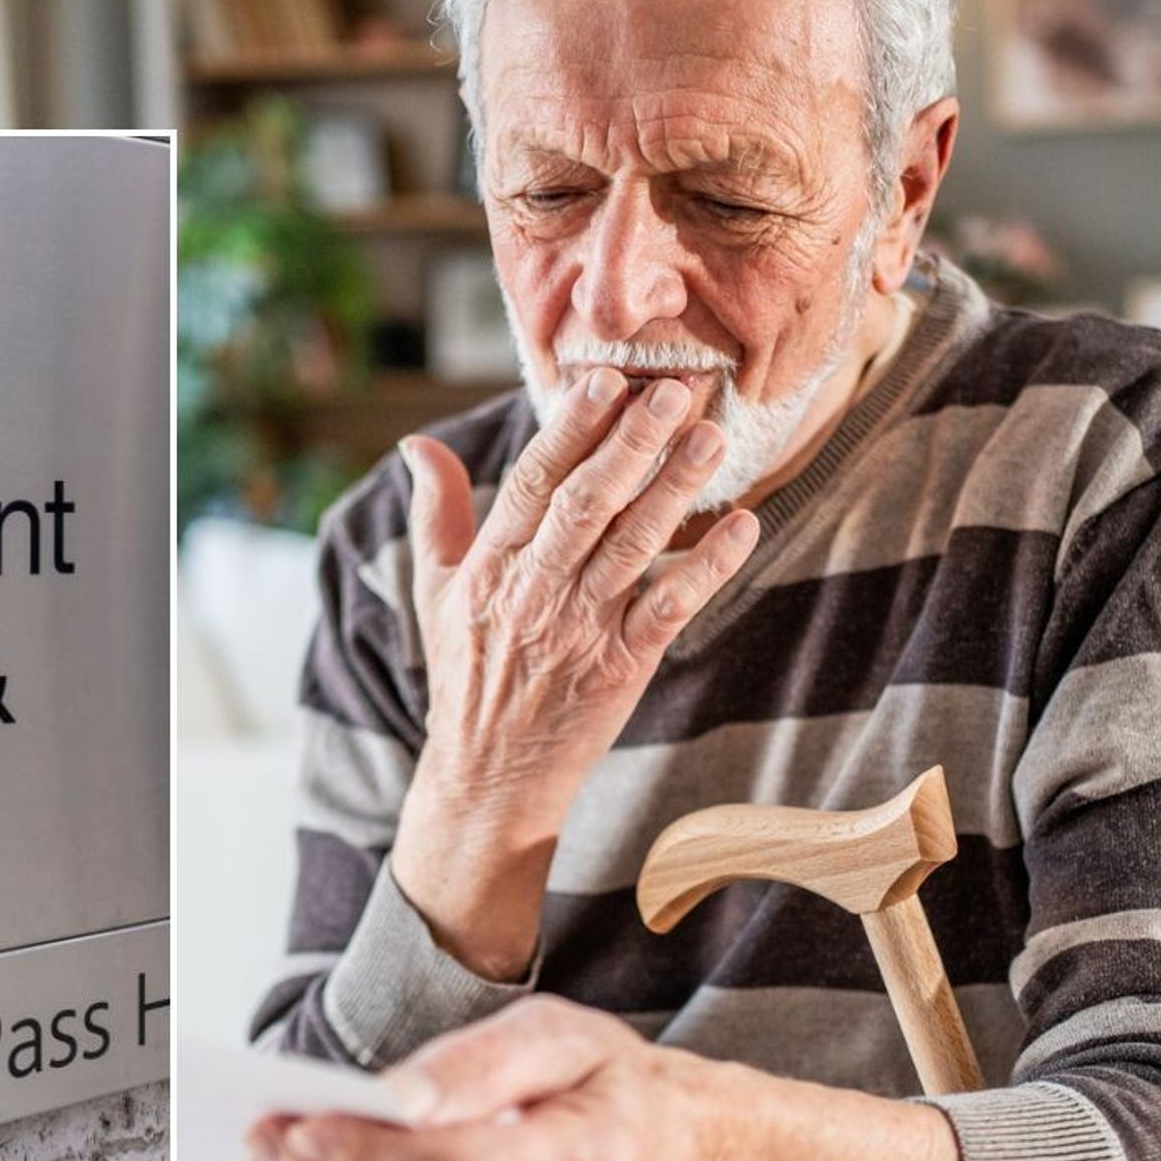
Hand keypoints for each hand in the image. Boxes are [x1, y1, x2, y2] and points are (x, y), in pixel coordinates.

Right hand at [391, 376, 759, 978]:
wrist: (488, 778)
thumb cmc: (466, 677)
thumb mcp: (435, 593)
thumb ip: (435, 515)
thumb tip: (416, 447)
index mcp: (487, 569)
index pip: (529, 485)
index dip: (566, 431)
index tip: (602, 382)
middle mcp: (532, 593)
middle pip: (585, 504)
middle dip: (632, 444)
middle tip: (676, 390)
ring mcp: (579, 629)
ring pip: (633, 546)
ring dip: (677, 489)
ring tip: (714, 437)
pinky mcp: (621, 666)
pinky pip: (670, 606)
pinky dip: (708, 566)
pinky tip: (743, 525)